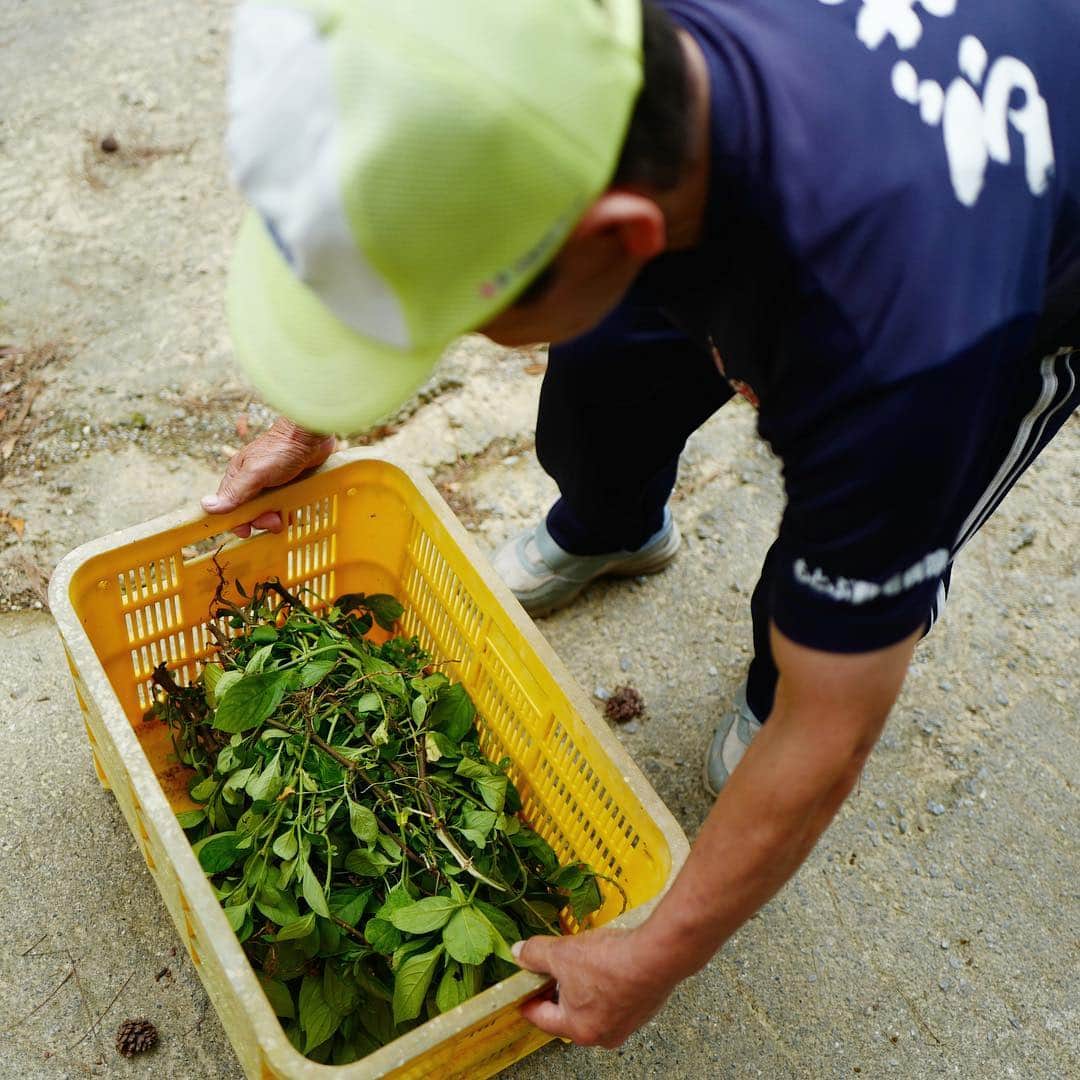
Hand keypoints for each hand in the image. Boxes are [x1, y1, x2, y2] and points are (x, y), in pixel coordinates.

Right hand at [200, 417, 335, 536]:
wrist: (311, 436)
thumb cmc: (281, 450)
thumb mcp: (255, 473)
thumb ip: (235, 492)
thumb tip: (206, 506)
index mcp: (238, 477)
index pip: (228, 505)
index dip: (236, 520)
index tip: (246, 531)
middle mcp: (252, 482)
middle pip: (250, 512)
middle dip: (261, 520)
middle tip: (274, 520)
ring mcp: (271, 485)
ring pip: (268, 511)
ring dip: (276, 518)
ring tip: (285, 516)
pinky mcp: (288, 486)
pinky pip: (285, 505)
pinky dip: (289, 510)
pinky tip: (295, 510)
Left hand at [512, 926, 676, 1047]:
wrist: (656, 955)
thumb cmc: (611, 962)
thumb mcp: (562, 953)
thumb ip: (536, 954)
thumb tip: (520, 952)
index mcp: (578, 1028)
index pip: (542, 1018)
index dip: (528, 1000)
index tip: (523, 992)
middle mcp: (603, 1034)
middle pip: (569, 1014)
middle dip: (559, 991)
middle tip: (552, 970)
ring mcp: (626, 1023)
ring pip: (594, 1005)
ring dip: (585, 986)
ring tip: (582, 961)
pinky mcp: (644, 1008)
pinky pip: (617, 998)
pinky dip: (608, 984)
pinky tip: (608, 962)